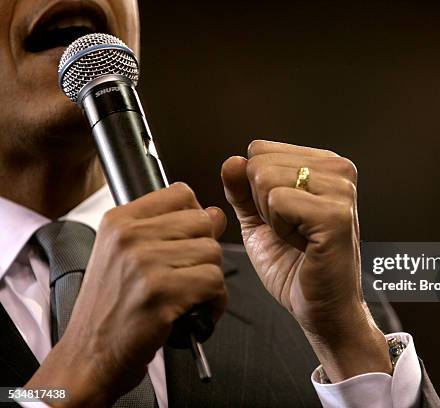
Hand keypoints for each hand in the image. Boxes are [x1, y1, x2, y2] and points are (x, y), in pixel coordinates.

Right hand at [25, 183, 226, 406]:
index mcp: (119, 221)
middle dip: (206, 251)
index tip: (188, 241)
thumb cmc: (111, 309)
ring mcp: (144, 263)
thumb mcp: (124, 256)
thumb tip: (216, 214)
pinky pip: (214, 282)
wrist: (88, 357)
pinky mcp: (160, 293)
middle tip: (190, 275)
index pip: (181, 193)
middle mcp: (129, 236)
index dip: (195, 217)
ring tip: (191, 296)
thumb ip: (167, 230)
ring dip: (211, 279)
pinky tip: (196, 313)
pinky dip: (214, 302)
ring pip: (213, 252)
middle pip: (203, 221)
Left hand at [222, 140, 390, 381]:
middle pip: (260, 162)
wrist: (321, 308)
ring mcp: (340, 190)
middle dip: (261, 204)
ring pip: (266, 179)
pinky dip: (280, 229)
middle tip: (290, 231)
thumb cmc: (296, 267)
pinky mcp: (336, 214)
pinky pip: (278, 201)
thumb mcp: (259, 222)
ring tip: (298, 237)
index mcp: (323, 165)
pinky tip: (303, 244)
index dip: (256, 190)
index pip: (260, 149)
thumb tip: (231, 161)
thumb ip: (242, 190)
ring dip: (271, 217)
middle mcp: (338, 169)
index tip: (283, 217)